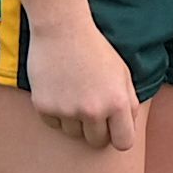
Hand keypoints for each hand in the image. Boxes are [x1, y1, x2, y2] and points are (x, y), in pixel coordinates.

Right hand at [28, 26, 142, 151]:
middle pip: (96, 142)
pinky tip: (60, 92)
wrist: (62, 30)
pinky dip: (56, 114)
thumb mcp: (123, 74)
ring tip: (75, 96)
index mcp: (117, 103)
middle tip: (92, 111)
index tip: (113, 130)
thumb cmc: (96, 50)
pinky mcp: (44, 107)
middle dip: (97, 131)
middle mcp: (93, 111)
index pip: (123, 143)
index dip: (119, 137)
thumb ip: (128, 103)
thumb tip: (126, 127)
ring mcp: (66, 110)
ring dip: (76, 122)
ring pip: (73, 134)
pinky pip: (53, 124)